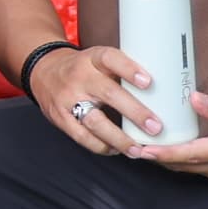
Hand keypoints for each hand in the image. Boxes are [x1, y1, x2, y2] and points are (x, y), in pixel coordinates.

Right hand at [29, 43, 160, 154]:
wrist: (44, 71)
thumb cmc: (84, 69)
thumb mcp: (98, 60)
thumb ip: (122, 72)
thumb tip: (164, 91)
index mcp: (92, 58)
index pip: (110, 58)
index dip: (129, 69)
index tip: (149, 82)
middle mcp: (79, 76)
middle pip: (108, 94)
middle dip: (135, 112)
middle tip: (156, 127)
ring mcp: (67, 98)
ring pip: (95, 121)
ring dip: (120, 138)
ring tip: (139, 150)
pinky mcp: (59, 117)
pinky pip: (82, 136)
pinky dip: (101, 146)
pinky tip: (117, 150)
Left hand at [138, 94, 207, 183]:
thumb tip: (191, 98)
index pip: (188, 154)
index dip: (163, 153)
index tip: (142, 149)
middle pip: (183, 165)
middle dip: (158, 158)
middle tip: (132, 146)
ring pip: (190, 170)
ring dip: (168, 161)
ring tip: (145, 148)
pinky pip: (199, 170)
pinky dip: (182, 161)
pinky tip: (171, 150)